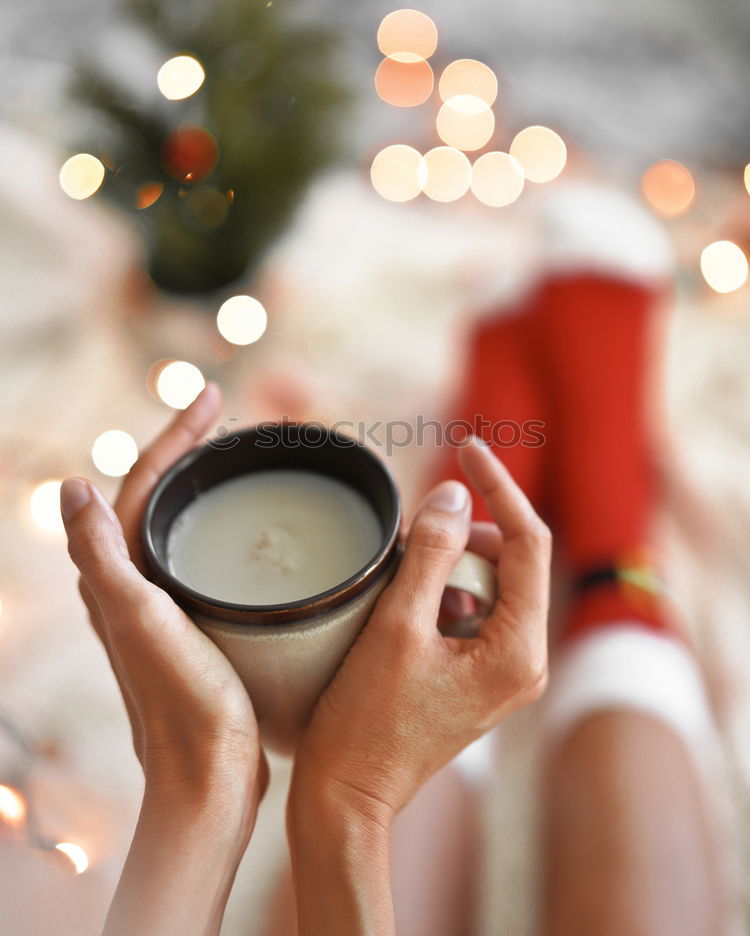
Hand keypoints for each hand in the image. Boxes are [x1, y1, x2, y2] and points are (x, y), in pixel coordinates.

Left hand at [61, 385, 265, 935]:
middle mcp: (131, 587)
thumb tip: (72, 488)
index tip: (214, 396)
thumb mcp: (141, 621)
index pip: (142, 483)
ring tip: (235, 461)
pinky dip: (217, 529)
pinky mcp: (192, 627)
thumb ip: (102, 555)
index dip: (176, 435)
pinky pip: (198, 559)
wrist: (208, 779)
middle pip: (158, 496)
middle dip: (187, 450)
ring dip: (200, 486)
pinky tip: (246, 536)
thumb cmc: (182, 705)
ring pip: (178, 526)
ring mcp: (161, 607)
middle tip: (228, 419)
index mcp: (118, 577)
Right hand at [287, 439, 550, 934]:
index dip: (500, 487)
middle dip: (462, 537)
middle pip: (510, 560)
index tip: (466, 448)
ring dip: (445, 566)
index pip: (529, 542)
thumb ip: (429, 552)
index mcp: (518, 650)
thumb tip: (454, 494)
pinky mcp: (480, 674)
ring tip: (397, 585)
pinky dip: (438, 594)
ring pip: (487, 583)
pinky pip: (470, 610)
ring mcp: (504, 670)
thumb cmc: (365, 721)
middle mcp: (525, 660)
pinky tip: (401, 613)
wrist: (347, 796)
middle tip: (405, 539)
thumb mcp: (396, 626)